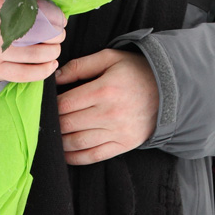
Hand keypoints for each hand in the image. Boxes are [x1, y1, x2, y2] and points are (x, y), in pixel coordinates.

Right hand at [0, 0, 65, 82]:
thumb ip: (16, 7)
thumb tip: (52, 14)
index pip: (33, 11)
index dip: (53, 17)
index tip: (61, 21)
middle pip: (37, 33)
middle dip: (55, 36)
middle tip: (60, 36)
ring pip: (33, 55)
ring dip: (52, 53)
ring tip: (55, 50)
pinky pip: (24, 74)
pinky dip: (42, 71)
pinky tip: (50, 65)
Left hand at [55, 49, 158, 164]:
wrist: (169, 89)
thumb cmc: (136, 70)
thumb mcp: (110, 58)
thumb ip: (80, 65)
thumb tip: (55, 77)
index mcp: (104, 89)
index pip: (65, 103)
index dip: (51, 105)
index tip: (47, 104)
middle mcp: (110, 113)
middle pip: (68, 124)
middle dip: (53, 123)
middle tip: (46, 120)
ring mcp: (117, 132)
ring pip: (77, 142)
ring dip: (60, 141)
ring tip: (52, 135)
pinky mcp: (123, 144)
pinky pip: (93, 156)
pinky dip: (75, 157)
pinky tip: (65, 152)